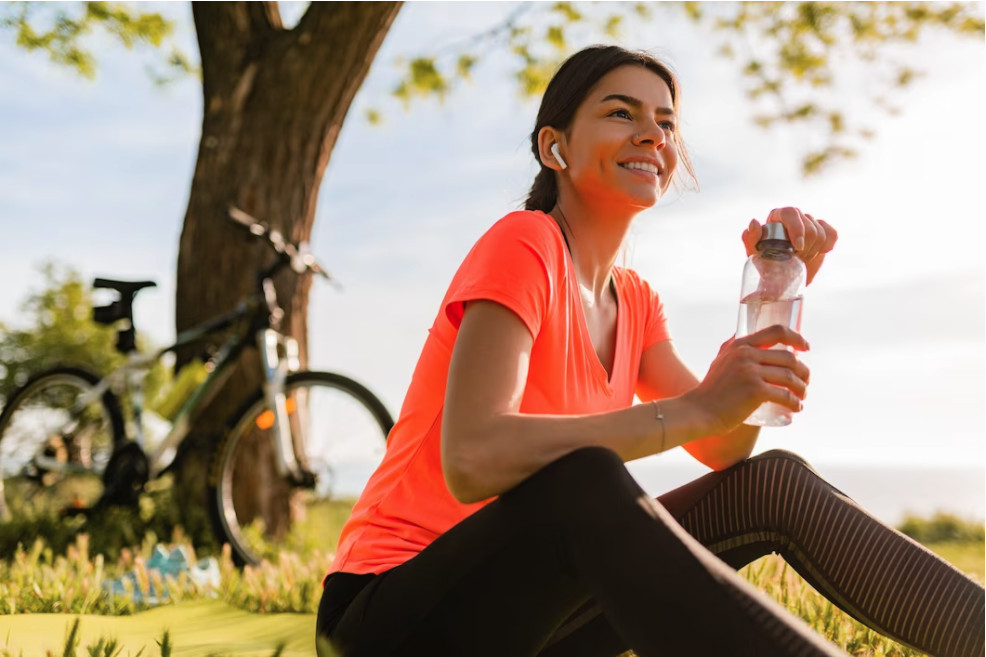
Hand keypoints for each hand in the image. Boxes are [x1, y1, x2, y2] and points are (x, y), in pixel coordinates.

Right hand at [686, 325, 810, 435]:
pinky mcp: (755, 391)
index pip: (776, 331)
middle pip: (789, 358)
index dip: (796, 337)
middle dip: (803, 371)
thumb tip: (744, 337)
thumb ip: (732, 349)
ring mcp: (750, 372)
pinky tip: (797, 408)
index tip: (805, 347)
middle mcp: (746, 355)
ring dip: (802, 388)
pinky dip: (795, 403)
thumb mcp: (720, 361)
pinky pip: (785, 395)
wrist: (698, 411)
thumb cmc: (711, 391)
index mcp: (740, 345)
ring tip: (802, 397)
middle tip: (805, 382)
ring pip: (790, 377)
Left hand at [742, 207, 837, 284]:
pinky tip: (819, 253)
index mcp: (777, 216)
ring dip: (813, 250)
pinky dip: (828, 245)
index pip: (790, 213)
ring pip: (821, 232)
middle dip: (805, 247)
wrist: (783, 278)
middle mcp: (794, 216)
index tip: (798, 247)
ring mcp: (810, 222)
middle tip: (796, 259)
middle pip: (809, 225)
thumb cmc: (765, 264)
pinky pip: (832, 234)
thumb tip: (754, 222)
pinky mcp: (823, 231)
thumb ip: (750, 239)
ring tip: (802, 259)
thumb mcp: (754, 254)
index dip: (797, 229)